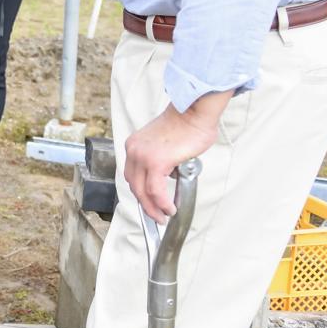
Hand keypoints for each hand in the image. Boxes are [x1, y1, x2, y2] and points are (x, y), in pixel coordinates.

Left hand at [122, 97, 223, 221]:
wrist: (194, 111)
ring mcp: (143, 156)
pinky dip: (162, 203)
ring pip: (142, 191)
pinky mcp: (156, 162)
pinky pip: (156, 190)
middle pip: (134, 185)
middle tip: (155, 216)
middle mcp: (134, 150)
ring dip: (153, 208)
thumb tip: (171, 173)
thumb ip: (163, 159)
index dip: (140, 192)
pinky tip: (169, 209)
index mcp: (135, 145)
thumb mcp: (165, 143)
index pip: (132, 174)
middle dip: (145, 204)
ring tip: (163, 216)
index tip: (148, 203)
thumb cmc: (187, 123)